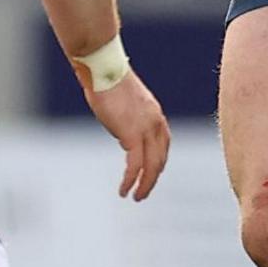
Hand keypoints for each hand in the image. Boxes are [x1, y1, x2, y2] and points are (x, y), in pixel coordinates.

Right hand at [83, 71, 171, 199]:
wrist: (104, 68)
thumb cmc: (108, 80)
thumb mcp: (125, 103)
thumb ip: (128, 119)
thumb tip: (124, 135)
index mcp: (155, 114)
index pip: (163, 145)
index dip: (158, 162)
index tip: (151, 174)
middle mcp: (155, 123)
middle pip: (160, 159)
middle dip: (153, 178)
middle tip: (144, 193)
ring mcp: (146, 129)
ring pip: (152, 166)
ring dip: (145, 185)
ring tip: (136, 197)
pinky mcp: (131, 134)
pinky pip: (135, 165)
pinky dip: (131, 180)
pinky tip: (124, 190)